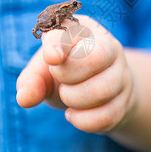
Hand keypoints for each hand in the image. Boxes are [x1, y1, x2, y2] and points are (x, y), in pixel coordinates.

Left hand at [16, 15, 137, 132]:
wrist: (100, 92)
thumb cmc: (67, 73)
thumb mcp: (44, 71)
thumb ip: (32, 81)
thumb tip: (24, 98)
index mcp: (84, 31)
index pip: (75, 30)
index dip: (60, 43)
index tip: (51, 57)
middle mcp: (109, 47)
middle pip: (96, 57)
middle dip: (69, 73)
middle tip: (60, 79)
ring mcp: (121, 74)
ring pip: (102, 89)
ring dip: (75, 98)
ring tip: (67, 96)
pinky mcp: (126, 101)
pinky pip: (107, 115)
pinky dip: (83, 121)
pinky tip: (74, 114)